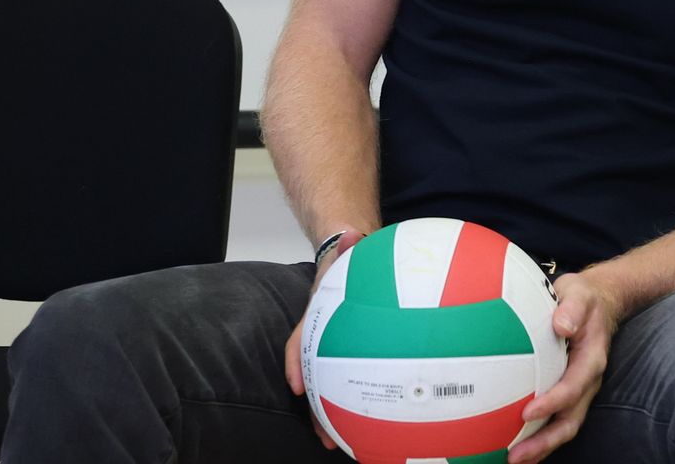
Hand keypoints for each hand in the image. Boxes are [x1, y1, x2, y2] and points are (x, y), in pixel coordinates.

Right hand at [284, 226, 367, 449]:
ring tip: (342, 445)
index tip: (296, 386)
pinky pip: (354, 378)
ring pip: (330, 387)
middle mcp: (323, 335)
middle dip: (317, 409)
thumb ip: (350, 243)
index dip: (295, 363)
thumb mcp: (349, 249)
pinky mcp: (352, 351)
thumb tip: (354, 232)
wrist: (351, 252)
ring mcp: (335, 345)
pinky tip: (380, 421)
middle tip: (325, 438)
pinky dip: (362, 399)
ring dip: (334, 416)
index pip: (300, 341)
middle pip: (313, 379)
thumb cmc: (351, 255)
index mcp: (319, 314)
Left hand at [508, 269, 623, 462]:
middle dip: (546, 442)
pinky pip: (554, 420)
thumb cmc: (585, 299)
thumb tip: (561, 324)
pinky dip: (537, 436)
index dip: (554, 402)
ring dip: (541, 446)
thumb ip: (572, 307)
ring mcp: (578, 391)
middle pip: (571, 420)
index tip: (528, 412)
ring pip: (563, 426)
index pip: (574, 386)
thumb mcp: (580, 292)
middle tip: (517, 455)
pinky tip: (512, 444)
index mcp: (592, 359)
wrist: (600, 305)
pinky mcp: (567, 394)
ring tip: (513, 460)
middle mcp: (587, 381)